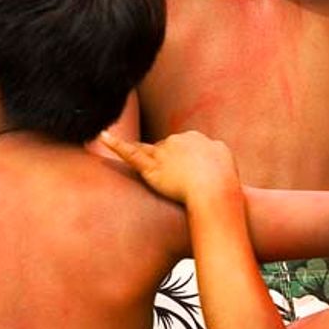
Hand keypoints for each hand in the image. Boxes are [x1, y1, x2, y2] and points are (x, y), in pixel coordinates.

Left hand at [100, 129, 240, 204]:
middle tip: (183, 187)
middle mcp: (177, 140)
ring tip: (163, 182)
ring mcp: (162, 152)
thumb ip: (216, 151)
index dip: (185, 163)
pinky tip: (102, 136)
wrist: (216, 191)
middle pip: (166, 150)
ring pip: (150, 153)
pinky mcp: (151, 167)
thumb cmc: (225, 181)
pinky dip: (115, 144)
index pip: (183, 147)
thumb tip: (214, 149)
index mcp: (195, 137)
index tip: (190, 175)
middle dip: (170, 165)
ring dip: (152, 164)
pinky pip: (129, 153)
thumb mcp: (225, 158)